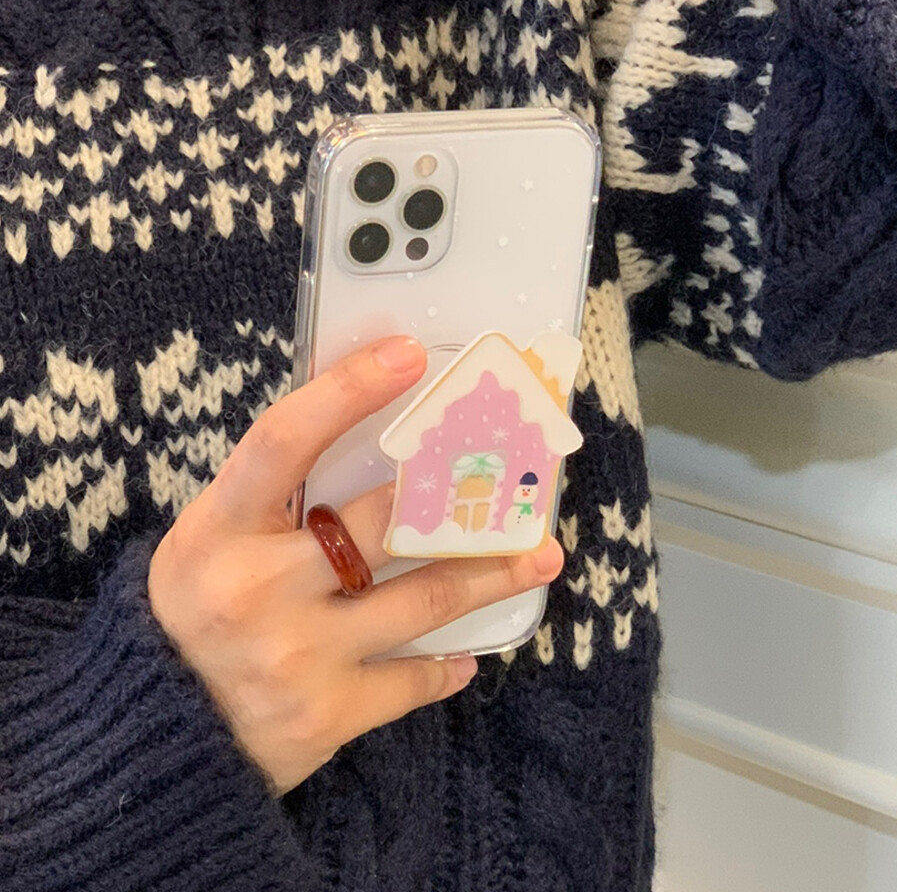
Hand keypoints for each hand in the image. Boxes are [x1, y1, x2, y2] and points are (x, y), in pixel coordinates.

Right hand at [148, 336, 563, 794]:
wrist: (157, 740)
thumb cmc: (196, 615)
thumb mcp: (214, 541)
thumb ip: (278, 497)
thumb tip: (371, 434)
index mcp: (218, 530)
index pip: (284, 441)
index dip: (346, 391)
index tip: (408, 355)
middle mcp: (256, 587)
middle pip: (380, 521)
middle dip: (458, 499)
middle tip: (521, 481)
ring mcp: (295, 654)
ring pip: (422, 599)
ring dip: (491, 576)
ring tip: (540, 558)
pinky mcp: (325, 714)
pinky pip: (410, 681)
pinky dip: (445, 666)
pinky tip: (466, 656)